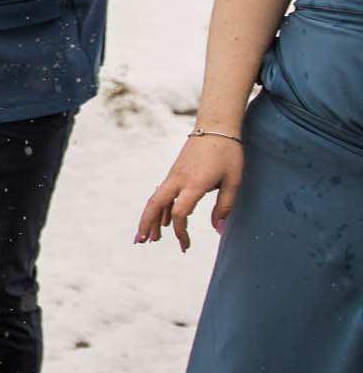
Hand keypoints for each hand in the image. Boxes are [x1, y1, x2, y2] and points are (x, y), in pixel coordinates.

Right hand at [136, 134, 243, 251]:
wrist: (215, 127)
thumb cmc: (228, 154)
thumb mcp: (234, 182)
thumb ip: (224, 206)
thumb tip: (218, 229)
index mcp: (194, 183)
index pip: (180, 212)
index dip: (180, 231)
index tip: (185, 245)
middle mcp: (179, 179)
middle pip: (155, 204)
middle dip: (145, 224)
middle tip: (140, 242)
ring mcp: (174, 175)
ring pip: (155, 199)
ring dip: (149, 218)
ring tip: (149, 237)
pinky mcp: (175, 172)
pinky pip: (162, 193)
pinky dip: (159, 208)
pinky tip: (162, 220)